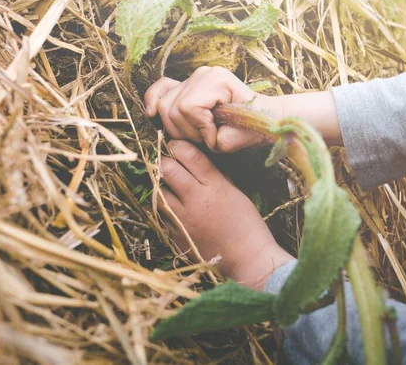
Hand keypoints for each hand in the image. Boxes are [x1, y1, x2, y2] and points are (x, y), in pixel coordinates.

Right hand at [145, 67, 281, 151]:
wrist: (264, 116)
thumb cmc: (255, 126)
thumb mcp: (238, 139)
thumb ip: (216, 141)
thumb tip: (190, 138)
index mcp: (217, 80)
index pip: (188, 108)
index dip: (199, 130)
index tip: (217, 138)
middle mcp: (202, 74)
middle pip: (172, 108)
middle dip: (187, 131)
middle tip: (207, 138)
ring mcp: (192, 77)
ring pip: (164, 105)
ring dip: (178, 127)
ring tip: (199, 133)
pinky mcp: (186, 85)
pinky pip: (159, 89)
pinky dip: (153, 101)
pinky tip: (151, 114)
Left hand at [158, 141, 292, 288]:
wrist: (248, 259)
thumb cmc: (247, 225)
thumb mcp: (236, 193)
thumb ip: (216, 176)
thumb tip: (197, 160)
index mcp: (215, 186)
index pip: (188, 155)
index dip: (177, 146)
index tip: (175, 146)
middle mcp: (196, 200)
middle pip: (167, 170)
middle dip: (164, 162)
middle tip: (167, 163)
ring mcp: (183, 219)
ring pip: (157, 193)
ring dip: (160, 186)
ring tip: (167, 186)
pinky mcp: (175, 236)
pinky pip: (160, 215)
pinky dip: (163, 209)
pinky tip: (171, 208)